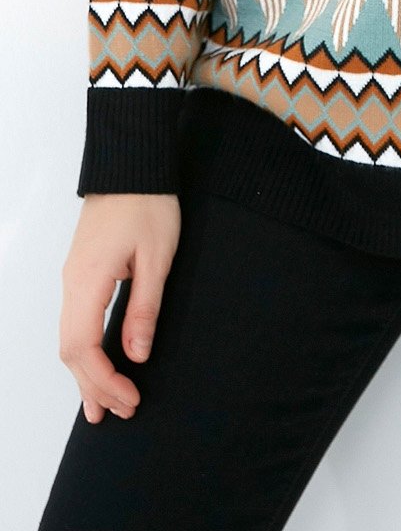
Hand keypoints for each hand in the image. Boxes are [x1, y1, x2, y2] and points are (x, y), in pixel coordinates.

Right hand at [58, 193, 181, 422]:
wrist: (131, 164)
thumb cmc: (147, 203)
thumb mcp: (157, 257)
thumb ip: (145, 308)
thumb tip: (136, 355)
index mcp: (88, 281)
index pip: (83, 348)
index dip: (104, 381)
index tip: (130, 399)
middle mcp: (71, 283)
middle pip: (71, 351)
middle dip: (94, 386)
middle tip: (122, 412)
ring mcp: (72, 278)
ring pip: (69, 339)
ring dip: (86, 374)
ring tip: (103, 405)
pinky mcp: (80, 272)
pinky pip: (74, 323)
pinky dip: (84, 352)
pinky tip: (96, 364)